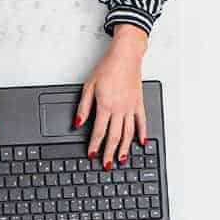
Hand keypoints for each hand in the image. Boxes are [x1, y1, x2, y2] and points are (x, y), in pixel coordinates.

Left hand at [76, 24, 148, 168]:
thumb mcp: (89, 86)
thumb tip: (77, 124)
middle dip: (110, 153)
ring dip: (125, 148)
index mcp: (105, 105)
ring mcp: (131, 106)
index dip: (94, 146)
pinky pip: (142, 121)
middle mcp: (119, 108)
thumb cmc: (107, 68)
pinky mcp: (139, 102)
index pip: (98, 132)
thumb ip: (83, 108)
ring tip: (122, 160)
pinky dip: (142, 133)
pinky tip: (141, 143)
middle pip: (114, 136)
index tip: (91, 156)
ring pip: (128, 133)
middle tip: (107, 165)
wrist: (126, 54)